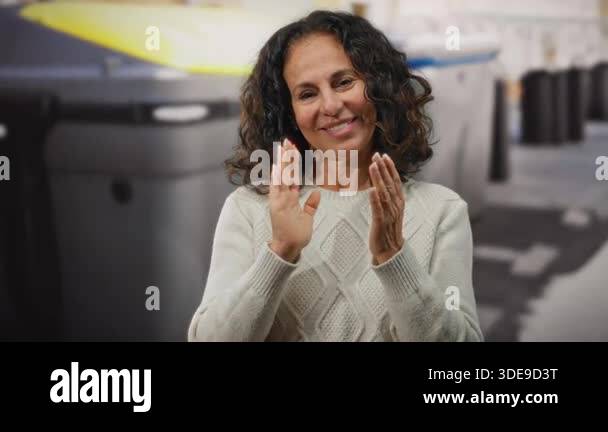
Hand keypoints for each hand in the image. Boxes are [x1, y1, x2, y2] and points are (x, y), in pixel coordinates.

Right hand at [269, 139, 320, 262]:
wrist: (289, 248)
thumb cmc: (296, 234)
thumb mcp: (307, 217)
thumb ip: (310, 205)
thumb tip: (317, 193)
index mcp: (288, 198)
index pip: (290, 175)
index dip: (292, 162)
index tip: (294, 148)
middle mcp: (282, 197)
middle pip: (285, 172)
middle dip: (286, 156)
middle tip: (288, 140)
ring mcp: (279, 201)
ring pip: (281, 177)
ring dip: (283, 162)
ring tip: (284, 147)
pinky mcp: (278, 207)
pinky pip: (277, 190)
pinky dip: (277, 179)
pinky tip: (277, 167)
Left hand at [368, 152, 404, 264]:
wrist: (390, 250)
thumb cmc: (388, 228)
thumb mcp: (391, 210)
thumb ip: (387, 196)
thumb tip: (381, 182)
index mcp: (399, 202)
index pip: (395, 181)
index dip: (390, 168)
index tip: (384, 156)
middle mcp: (396, 206)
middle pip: (389, 184)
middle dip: (383, 168)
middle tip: (376, 155)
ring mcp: (389, 214)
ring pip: (384, 193)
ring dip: (378, 179)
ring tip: (373, 166)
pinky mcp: (381, 223)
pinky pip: (378, 209)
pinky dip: (375, 199)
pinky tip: (371, 190)